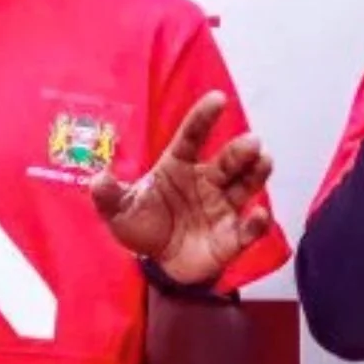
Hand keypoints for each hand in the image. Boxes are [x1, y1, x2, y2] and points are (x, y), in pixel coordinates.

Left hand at [89, 91, 272, 286]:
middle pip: (226, 160)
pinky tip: (260, 214)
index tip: (219, 99)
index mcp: (178, 166)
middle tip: (252, 141)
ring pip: (245, 186)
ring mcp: (221, 207)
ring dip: (256, 173)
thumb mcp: (119, 211)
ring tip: (264, 161)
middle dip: (240, 150)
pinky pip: (248, 228)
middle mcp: (206, 181)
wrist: (159, 265)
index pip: (192, 136)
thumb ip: (109, 195)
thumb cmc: (142, 226)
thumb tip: (99, 178)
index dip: (204, 117)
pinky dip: (257, 222)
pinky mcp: (231, 237)